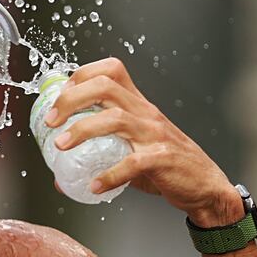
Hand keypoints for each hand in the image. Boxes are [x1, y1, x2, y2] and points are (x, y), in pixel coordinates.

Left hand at [44, 57, 242, 226]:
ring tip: (60, 146)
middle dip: (71, 99)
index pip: (111, 70)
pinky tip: (94, 186)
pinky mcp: (162, 158)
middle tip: (50, 120)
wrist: (205, 186)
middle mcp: (145, 113)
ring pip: (115, 118)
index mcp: (138, 105)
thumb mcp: (131, 151)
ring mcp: (154, 134)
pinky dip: (109, 175)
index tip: (59, 96)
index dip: (81, 75)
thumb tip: (60, 176)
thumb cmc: (167, 165)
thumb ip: (98, 157)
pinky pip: (132, 162)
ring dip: (81, 130)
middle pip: (106, 87)